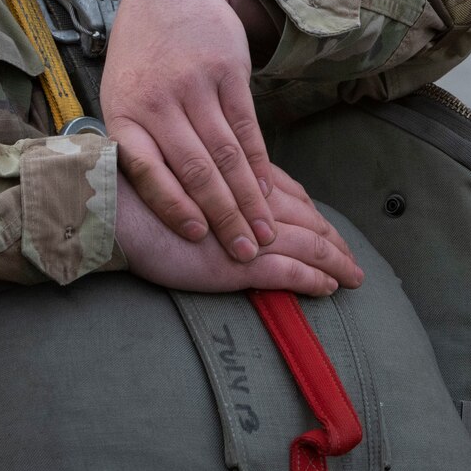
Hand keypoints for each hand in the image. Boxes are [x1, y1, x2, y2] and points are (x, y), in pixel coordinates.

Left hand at [101, 0, 327, 266]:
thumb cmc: (142, 62)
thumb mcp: (121, 98)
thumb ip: (136, 146)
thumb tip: (153, 205)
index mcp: (124, 114)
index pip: (146, 169)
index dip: (171, 205)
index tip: (195, 237)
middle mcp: (157, 100)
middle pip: (195, 168)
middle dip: (222, 216)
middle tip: (243, 252)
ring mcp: (194, 84)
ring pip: (227, 153)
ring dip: (249, 198)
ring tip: (264, 232)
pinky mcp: (227, 71)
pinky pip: (247, 127)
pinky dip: (260, 164)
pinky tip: (270, 191)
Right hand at [115, 169, 363, 294]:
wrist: (117, 212)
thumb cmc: (141, 199)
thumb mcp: (185, 186)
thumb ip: (215, 191)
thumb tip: (233, 203)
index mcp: (241, 182)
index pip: (293, 196)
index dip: (315, 214)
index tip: (327, 228)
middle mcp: (252, 203)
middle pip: (309, 219)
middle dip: (333, 239)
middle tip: (352, 257)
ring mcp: (250, 233)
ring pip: (309, 245)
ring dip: (336, 262)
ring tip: (352, 276)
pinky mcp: (242, 263)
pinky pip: (290, 273)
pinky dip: (313, 280)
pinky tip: (329, 288)